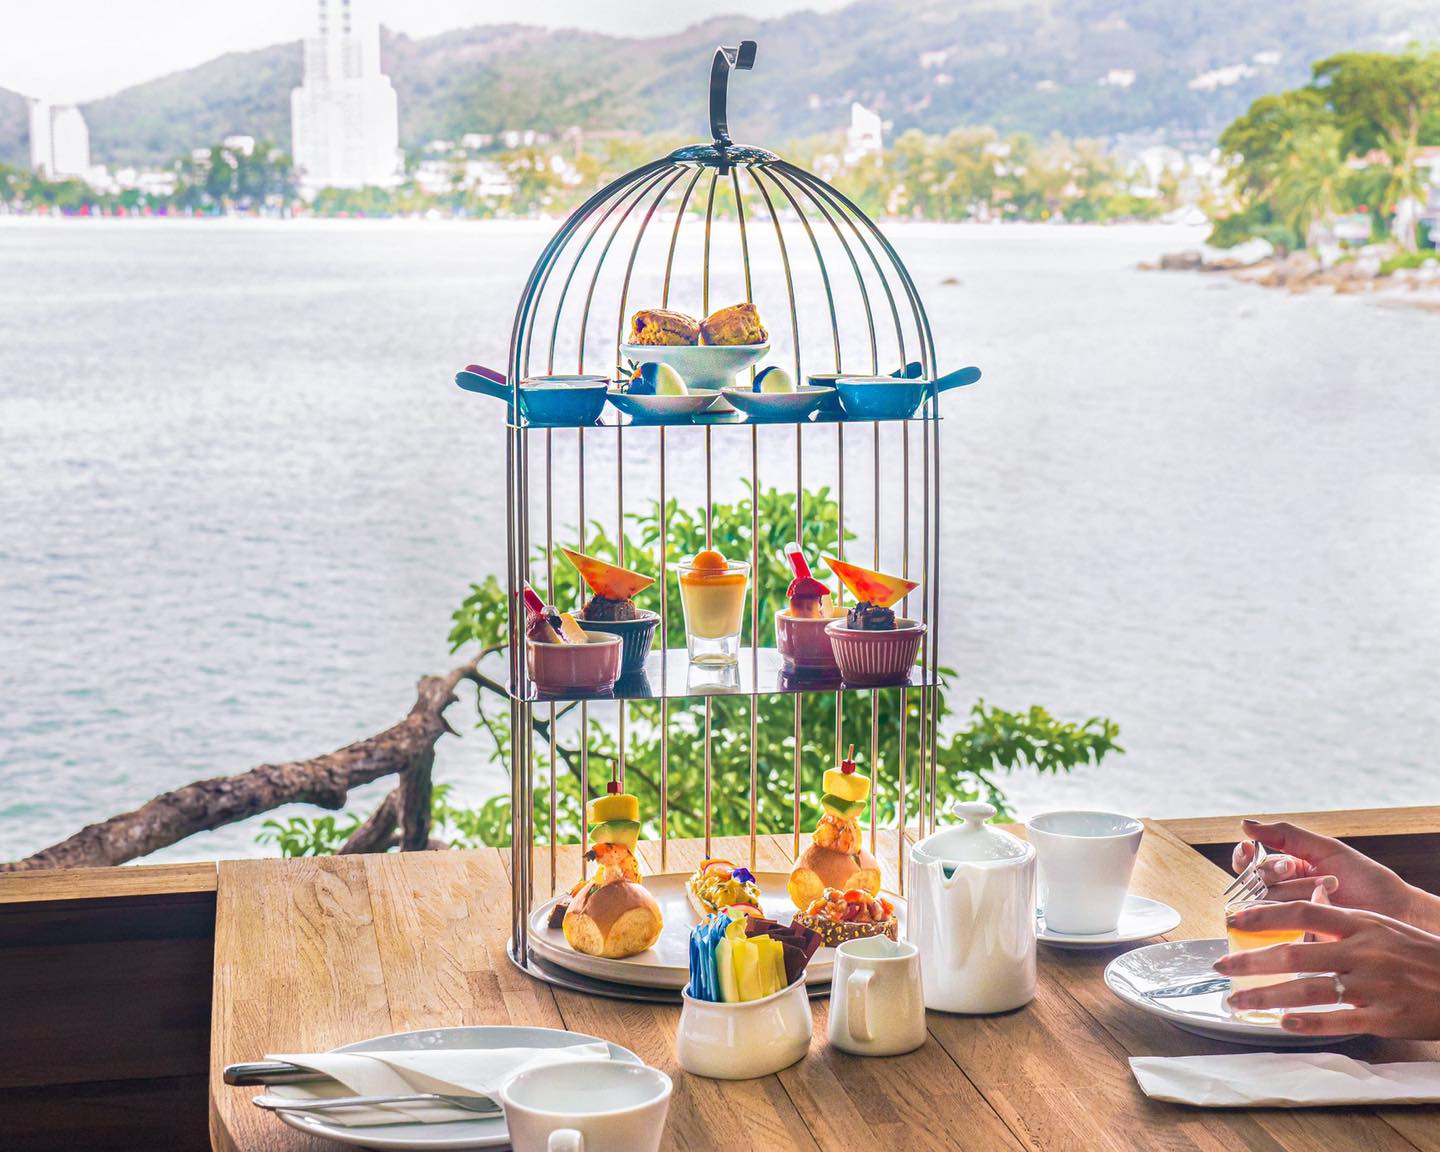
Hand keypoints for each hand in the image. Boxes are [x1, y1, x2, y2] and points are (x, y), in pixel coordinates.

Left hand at [1214, 899, 1439, 1038]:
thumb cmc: (1419, 955)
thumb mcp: (1382, 927)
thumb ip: (1341, 921)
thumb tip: (1302, 907)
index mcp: (1360, 924)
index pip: (1302, 910)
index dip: (1264, 914)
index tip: (1232, 919)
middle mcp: (1362, 952)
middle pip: (1295, 952)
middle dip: (1250, 960)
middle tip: (1220, 967)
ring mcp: (1372, 985)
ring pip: (1308, 989)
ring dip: (1267, 995)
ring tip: (1238, 1001)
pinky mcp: (1384, 1017)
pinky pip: (1338, 1021)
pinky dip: (1308, 1023)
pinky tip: (1282, 1023)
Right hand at [1232, 819, 1438, 931]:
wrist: (1396, 909)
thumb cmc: (1365, 878)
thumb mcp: (1325, 849)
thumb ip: (1285, 835)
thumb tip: (1244, 824)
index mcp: (1285, 871)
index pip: (1248, 865)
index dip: (1244, 858)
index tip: (1249, 850)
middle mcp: (1282, 895)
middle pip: (1254, 882)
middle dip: (1276, 872)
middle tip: (1297, 869)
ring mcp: (1289, 919)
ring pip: (1266, 902)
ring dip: (1298, 888)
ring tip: (1330, 886)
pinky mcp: (1299, 940)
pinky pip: (1281, 926)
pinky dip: (1302, 910)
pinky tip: (1323, 901)